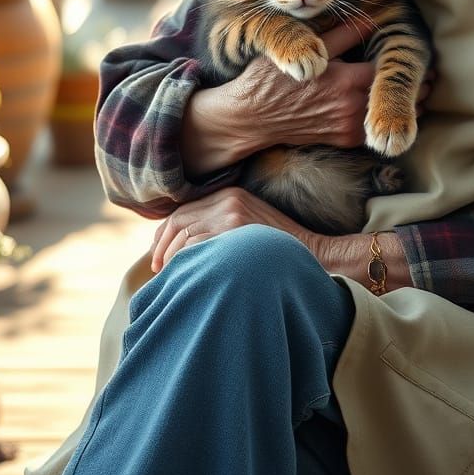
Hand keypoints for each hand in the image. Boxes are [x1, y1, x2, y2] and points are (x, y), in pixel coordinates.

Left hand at [150, 187, 413, 293]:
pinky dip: (186, 264)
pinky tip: (188, 279)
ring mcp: (231, 211)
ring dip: (172, 260)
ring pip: (183, 236)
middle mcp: (227, 199)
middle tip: (159, 271)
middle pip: (178, 222)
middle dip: (162, 248)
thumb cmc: (279, 251)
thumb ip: (219, 227)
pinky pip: (196, 246)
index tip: (159, 258)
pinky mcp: (235, 227)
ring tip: (174, 279)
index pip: (181, 212)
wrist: (314, 255)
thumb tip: (181, 247)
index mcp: (229, 195)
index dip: (164, 236)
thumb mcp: (248, 227)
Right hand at [180, 21, 434, 173]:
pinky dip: (384, 119)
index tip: (429, 63)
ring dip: (404, 107)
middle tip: (431, 78)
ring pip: (388, 116)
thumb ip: (343, 34)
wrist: (252, 117)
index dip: (412, 69)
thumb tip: (372, 17)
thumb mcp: (309, 48)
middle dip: (418, 90)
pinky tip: (388, 108)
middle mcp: (352, 108)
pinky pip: (372, 129)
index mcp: (348, 81)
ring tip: (420, 94)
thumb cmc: (275, 78)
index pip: (392, 74)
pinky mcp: (342, 140)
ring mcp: (348, 128)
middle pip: (397, 99)